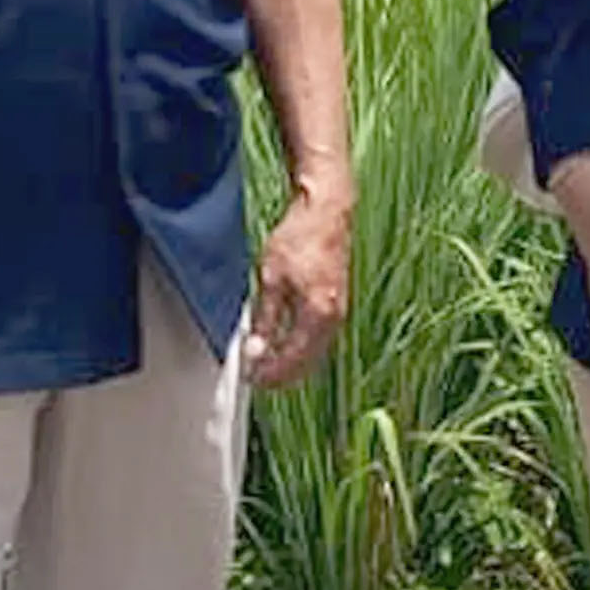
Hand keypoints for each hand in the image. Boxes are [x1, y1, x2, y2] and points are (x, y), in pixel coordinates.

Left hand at [243, 195, 353, 389]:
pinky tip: (284, 344)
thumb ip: (265, 319)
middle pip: (308, 363)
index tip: (250, 378)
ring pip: (315, 354)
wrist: (326, 212)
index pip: (293, 360)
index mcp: (318, 314)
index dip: (270, 374)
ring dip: (291, 363)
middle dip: (281, 374)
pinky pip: (319, 339)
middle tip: (255, 376)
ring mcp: (339, 313)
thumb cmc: (300, 238)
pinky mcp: (337, 305)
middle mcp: (334, 318)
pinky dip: (301, 348)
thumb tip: (255, 351)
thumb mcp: (272, 279)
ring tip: (265, 363)